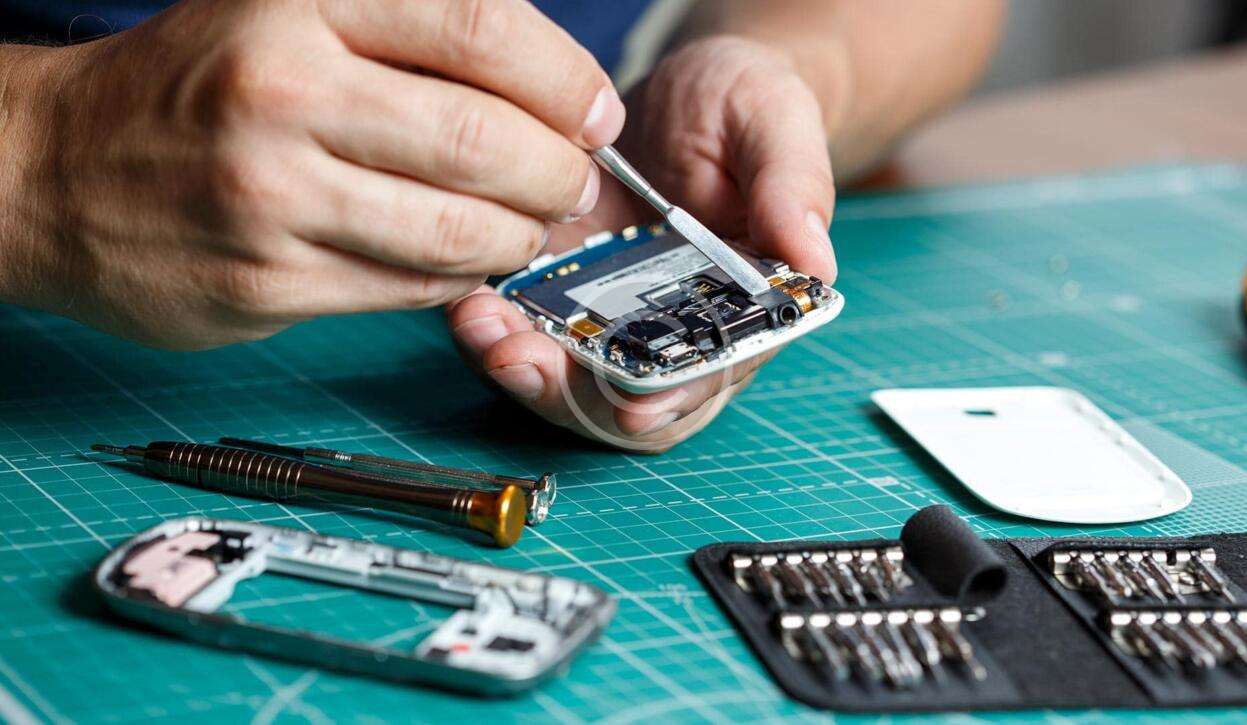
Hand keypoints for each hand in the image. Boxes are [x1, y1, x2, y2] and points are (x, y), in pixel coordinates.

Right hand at [0, 0, 622, 349]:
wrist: (55, 169)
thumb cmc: (200, 85)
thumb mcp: (289, 8)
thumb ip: (413, 27)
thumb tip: (553, 80)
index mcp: (303, 2)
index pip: (483, 29)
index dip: (564, 79)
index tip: (594, 112)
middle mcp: (286, 90)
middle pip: (484, 140)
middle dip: (558, 172)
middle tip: (574, 182)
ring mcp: (272, 193)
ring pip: (457, 229)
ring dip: (520, 235)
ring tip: (528, 225)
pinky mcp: (266, 280)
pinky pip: (410, 286)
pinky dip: (460, 276)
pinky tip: (466, 260)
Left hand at [449, 37, 835, 451]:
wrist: (689, 87)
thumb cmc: (745, 105)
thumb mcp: (775, 121)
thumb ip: (793, 185)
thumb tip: (814, 262)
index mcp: (745, 304)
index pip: (713, 371)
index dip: (675, 394)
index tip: (631, 400)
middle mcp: (676, 325)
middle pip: (627, 398)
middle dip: (571, 394)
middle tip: (519, 358)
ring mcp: (613, 312)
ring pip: (568, 376)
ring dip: (521, 367)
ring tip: (481, 325)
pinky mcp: (563, 286)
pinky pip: (525, 328)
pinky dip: (493, 327)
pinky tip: (468, 296)